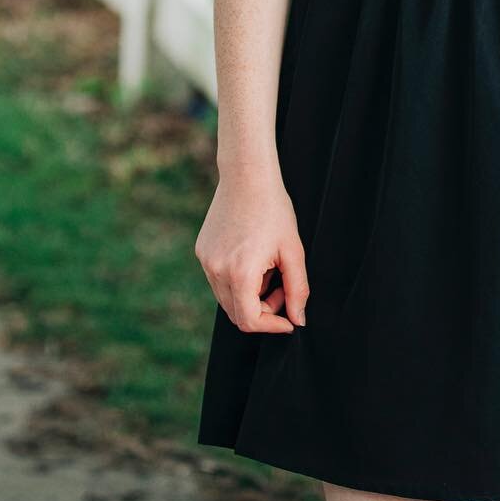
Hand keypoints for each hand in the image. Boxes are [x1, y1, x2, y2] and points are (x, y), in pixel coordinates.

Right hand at [195, 167, 308, 334]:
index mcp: (241, 273)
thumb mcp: (293, 250)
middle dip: (263, 310)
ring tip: (268, 267)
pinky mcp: (201, 252)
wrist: (247, 175)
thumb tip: (298, 320)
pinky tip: (252, 254)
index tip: (288, 319)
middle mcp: (217, 271)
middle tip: (281, 286)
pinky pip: (218, 279)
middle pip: (237, 313)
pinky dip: (237, 279)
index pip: (250, 321)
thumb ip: (297, 289)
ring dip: (250, 295)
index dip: (272, 326)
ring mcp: (206, 261)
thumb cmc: (274, 209)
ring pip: (227, 298)